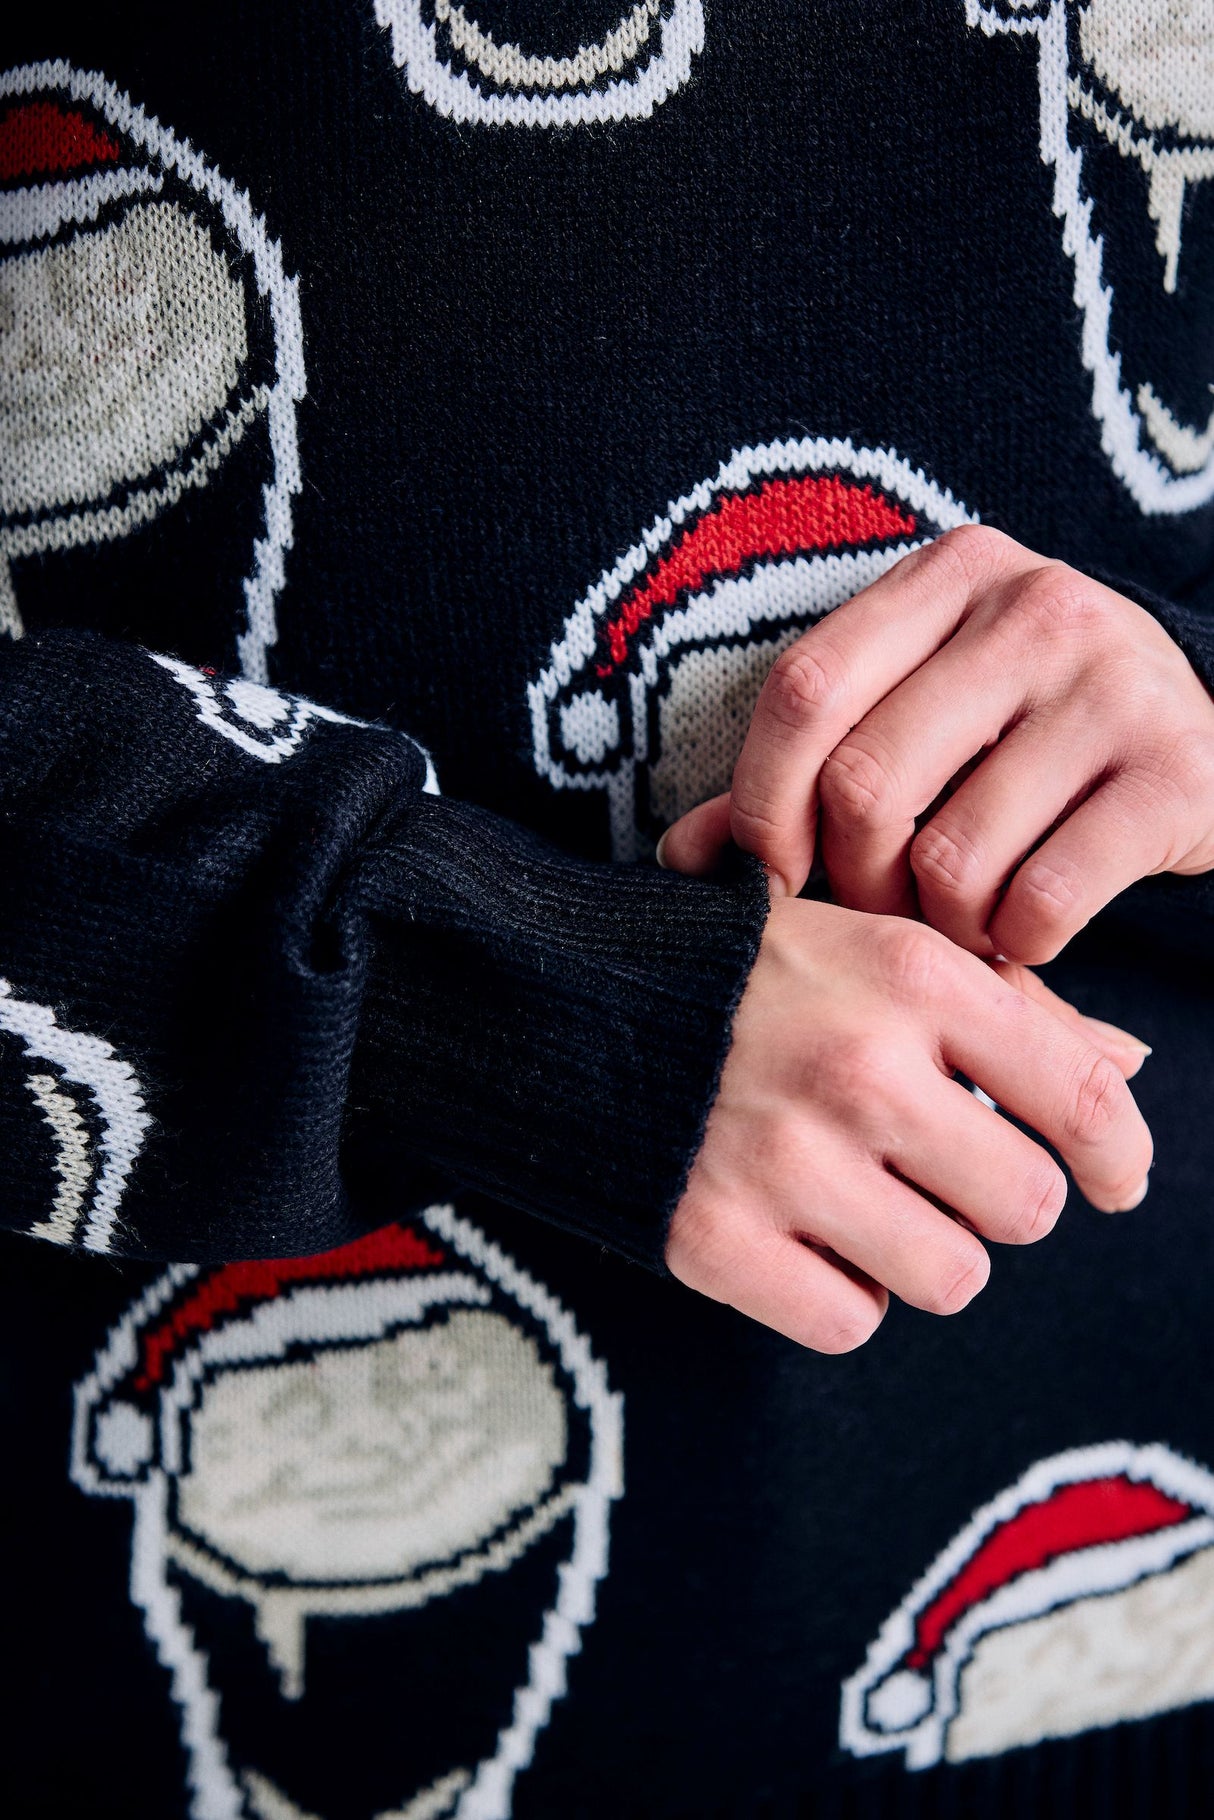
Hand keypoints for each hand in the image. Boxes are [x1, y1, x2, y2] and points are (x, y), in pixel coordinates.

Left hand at [660, 527, 1213, 962]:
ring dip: (940, 926)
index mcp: (949, 575)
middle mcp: (1034, 606)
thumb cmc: (1024, 736)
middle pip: (867, 781)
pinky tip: (1027, 930)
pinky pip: (1042, 900)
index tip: (772, 873)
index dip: (762, 801)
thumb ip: (801, 772)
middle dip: (854, 880)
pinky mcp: (1179, 774)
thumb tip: (679, 857)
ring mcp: (1114, 684)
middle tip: (881, 907)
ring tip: (961, 921)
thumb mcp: (918, 716)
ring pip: (953, 856)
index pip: (804, 687)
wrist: (1207, 743)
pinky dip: (1016, 946)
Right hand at [666, 898, 1152, 1351]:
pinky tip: (796, 1234)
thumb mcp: (868, 945)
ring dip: (919, 1252)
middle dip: (993, 1199)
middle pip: (1025, 1208)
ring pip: (951, 1278)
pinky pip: (851, 1321)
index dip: (1120, 1156)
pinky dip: (836, 1292)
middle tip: (934, 1171)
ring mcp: (785, 1162)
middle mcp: (859, 1070)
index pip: (1081, 1096)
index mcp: (909, 978)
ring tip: (857, 1200)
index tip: (1114, 1181)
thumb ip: (1003, 1005)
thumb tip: (1128, 1065)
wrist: (554, 998)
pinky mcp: (716, 1240)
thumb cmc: (735, 971)